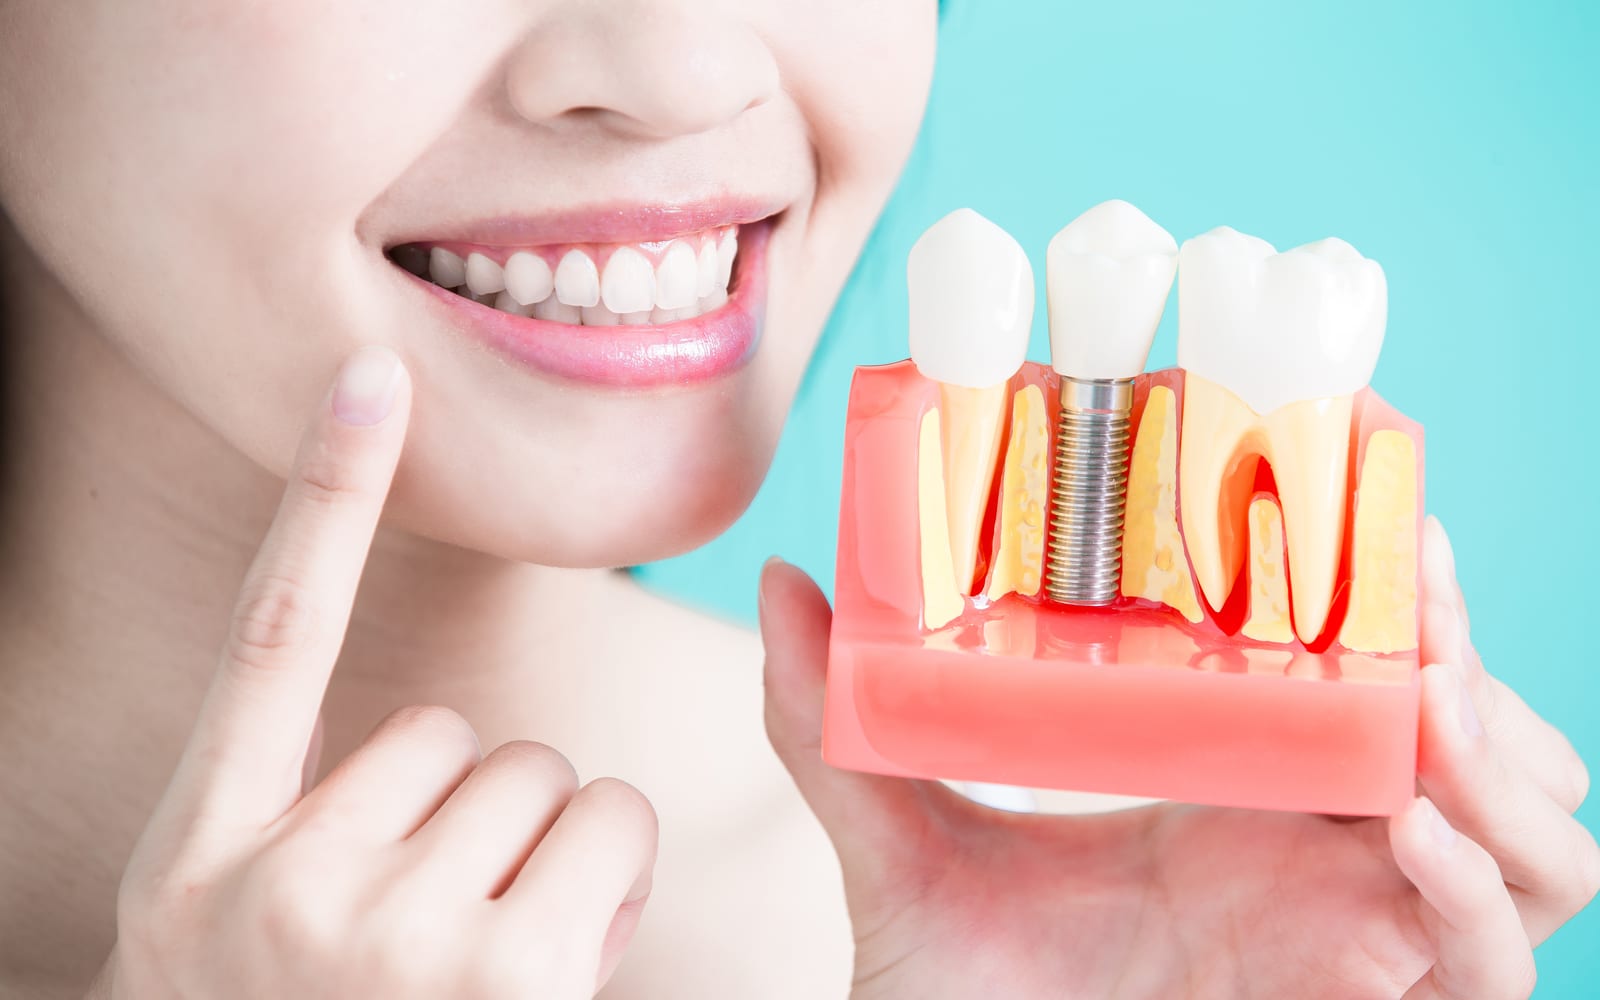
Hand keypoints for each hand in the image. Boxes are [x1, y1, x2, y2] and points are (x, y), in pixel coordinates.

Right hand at [94, 347, 656, 999]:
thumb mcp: (240, 932)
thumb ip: (315, 824)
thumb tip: (460, 754)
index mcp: (202, 852)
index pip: (271, 634)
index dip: (324, 494)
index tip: (367, 375)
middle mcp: (280, 879)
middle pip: (463, 733)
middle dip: (483, 815)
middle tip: (446, 927)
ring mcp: (388, 933)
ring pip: (544, 776)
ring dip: (546, 852)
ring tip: (491, 962)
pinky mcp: (503, 976)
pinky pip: (608, 832)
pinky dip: (606, 882)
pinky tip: (551, 971)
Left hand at [761, 518, 1596, 999]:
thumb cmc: (960, 990)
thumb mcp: (897, 836)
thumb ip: (829, 722)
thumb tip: (785, 583)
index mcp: (1239, 782)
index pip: (1368, 664)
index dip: (1393, 582)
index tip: (1368, 479)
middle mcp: (1322, 848)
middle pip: (1479, 734)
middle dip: (1469, 653)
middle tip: (1413, 578)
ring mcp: (1362, 934)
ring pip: (1537, 835)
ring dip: (1501, 754)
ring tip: (1422, 696)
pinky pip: (1496, 965)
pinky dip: (1482, 889)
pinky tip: (1409, 831)